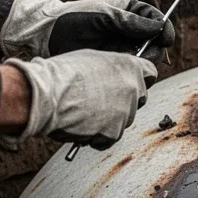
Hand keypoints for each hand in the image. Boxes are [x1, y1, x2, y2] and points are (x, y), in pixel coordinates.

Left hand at [0, 0, 174, 62]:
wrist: (45, 37)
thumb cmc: (72, 19)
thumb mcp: (103, 16)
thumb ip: (130, 21)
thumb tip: (158, 27)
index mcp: (130, 13)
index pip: (156, 20)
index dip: (164, 29)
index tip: (166, 39)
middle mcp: (129, 31)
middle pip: (155, 43)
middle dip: (154, 50)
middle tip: (144, 57)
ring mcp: (122, 49)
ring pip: (145, 60)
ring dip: (142, 65)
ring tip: (129, 66)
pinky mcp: (113, 65)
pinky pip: (130, 72)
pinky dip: (130, 75)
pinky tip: (121, 76)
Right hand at [5, 49, 156, 149]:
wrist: (47, 94)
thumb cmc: (62, 73)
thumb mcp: (92, 59)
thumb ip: (110, 69)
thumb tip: (111, 77)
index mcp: (130, 67)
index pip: (150, 74)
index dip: (140, 79)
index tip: (130, 84)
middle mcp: (134, 89)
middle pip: (139, 100)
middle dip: (124, 103)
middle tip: (101, 103)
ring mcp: (126, 112)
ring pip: (122, 121)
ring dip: (107, 121)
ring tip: (81, 114)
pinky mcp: (114, 132)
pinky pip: (109, 139)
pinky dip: (96, 137)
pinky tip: (80, 128)